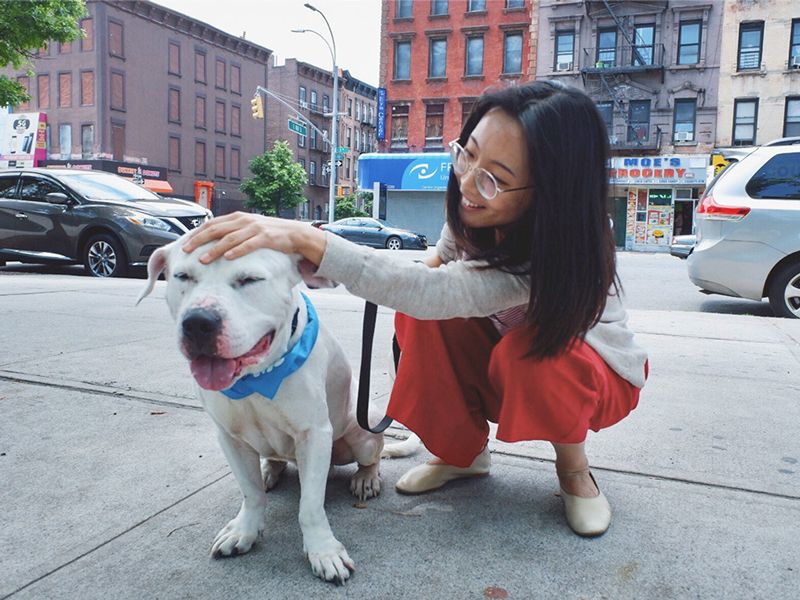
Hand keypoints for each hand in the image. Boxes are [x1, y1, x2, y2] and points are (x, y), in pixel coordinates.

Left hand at [181, 212, 326, 264]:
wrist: (295, 233)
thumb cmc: (271, 233)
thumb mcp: (250, 228)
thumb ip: (234, 231)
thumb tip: (215, 240)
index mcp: (238, 217)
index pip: (212, 223)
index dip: (197, 232)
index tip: (185, 242)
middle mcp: (244, 220)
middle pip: (216, 230)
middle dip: (199, 240)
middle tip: (187, 250)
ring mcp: (255, 228)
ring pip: (229, 239)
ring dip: (214, 249)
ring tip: (203, 259)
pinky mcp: (266, 238)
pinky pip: (248, 245)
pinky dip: (237, 251)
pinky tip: (227, 257)